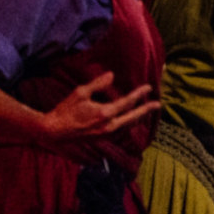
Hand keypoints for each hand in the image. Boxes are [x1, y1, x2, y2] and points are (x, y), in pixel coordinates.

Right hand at [41, 72, 159, 142]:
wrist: (55, 131)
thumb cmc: (66, 110)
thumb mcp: (80, 92)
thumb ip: (97, 84)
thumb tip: (112, 75)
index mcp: (104, 114)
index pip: (127, 102)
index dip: (139, 94)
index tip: (149, 87)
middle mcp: (109, 126)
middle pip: (134, 117)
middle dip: (147, 110)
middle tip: (158, 104)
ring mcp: (107, 134)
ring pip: (129, 125)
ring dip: (139, 118)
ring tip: (147, 111)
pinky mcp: (103, 138)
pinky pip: (122, 130)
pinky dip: (129, 124)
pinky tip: (131, 120)